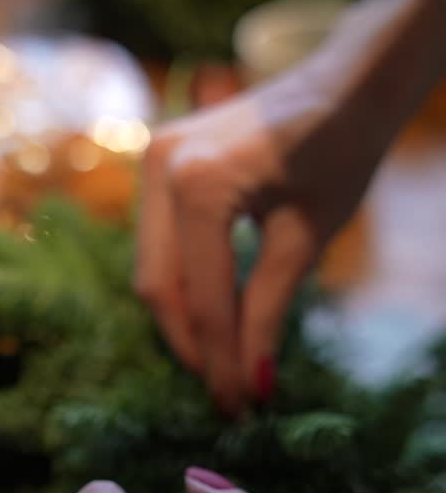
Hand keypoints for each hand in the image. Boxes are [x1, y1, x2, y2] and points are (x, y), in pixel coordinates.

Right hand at [137, 0, 445, 414]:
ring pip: (150, 269)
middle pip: (159, 287)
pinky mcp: (155, 163)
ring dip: (182, 321)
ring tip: (222, 364)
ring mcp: (150, 159)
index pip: (203, 297)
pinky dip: (181, 285)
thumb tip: (252, 387)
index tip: (239, 408)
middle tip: (226, 397)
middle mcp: (159, 166)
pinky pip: (156, 243)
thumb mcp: (305, 238)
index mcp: (199, 182)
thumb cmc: (339, 152)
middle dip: (193, 347)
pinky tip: (212, 318)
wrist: (343, 84)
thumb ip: (269, 311)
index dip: (220, 361)